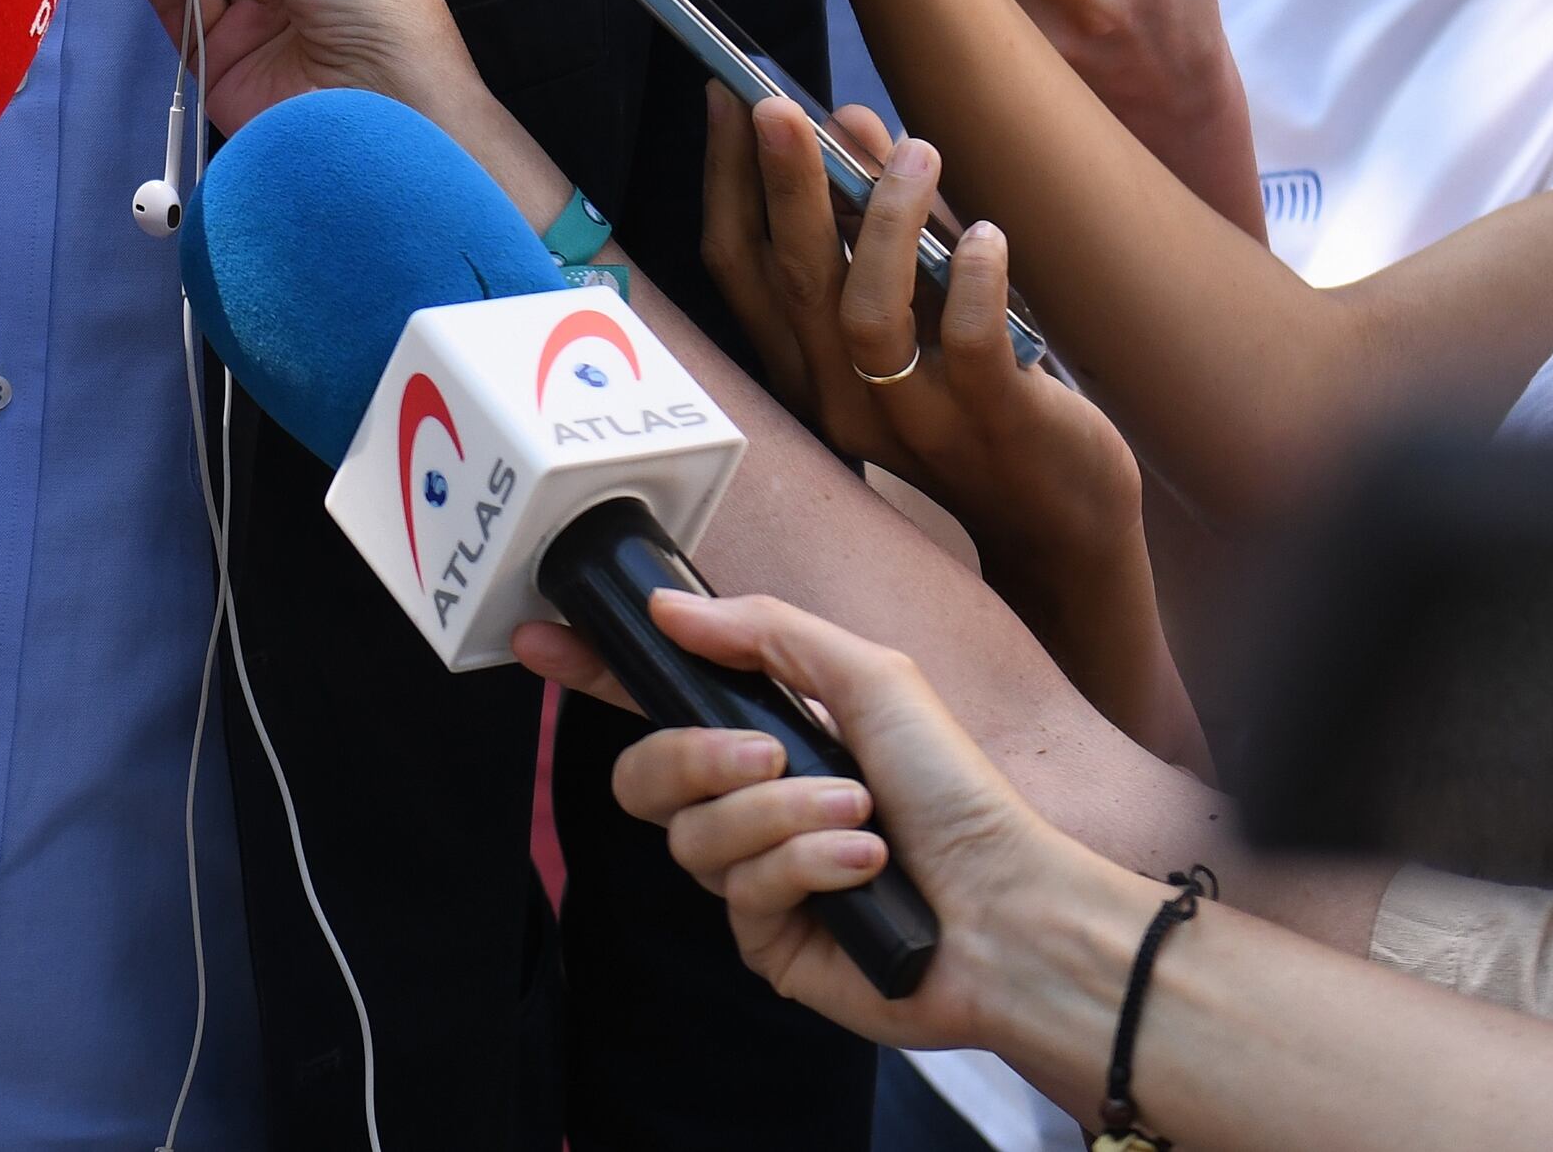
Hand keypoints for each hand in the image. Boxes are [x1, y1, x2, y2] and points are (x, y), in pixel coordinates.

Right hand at [556, 587, 1148, 1054]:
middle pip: (641, 777)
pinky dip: (807, 865)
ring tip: (858, 815)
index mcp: (767, 736)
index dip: (593, 672)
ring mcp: (754, 880)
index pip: (656, 701)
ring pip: (692, 838)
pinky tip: (864, 864)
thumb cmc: (957, 792)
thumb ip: (766, 635)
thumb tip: (669, 607)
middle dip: (694, 756)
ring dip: (780, 815)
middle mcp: (748, 807)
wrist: (1012, 907)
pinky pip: (742, 894)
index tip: (540, 638)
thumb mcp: (871, 677)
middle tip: (771, 751)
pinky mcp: (769, 945)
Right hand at [704, 101, 1200, 764]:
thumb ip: (884, 226)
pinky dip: (978, 281)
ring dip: (885, 224)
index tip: (724, 99)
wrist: (1058, 520)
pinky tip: (990, 236)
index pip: (742, 271)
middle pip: (793, 282)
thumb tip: (850, 125)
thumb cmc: (980, 397)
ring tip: (914, 152)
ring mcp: (914, 418)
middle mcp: (840, 399)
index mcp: (808, 368)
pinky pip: (971, 345)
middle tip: (779, 105)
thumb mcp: (919, 309)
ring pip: (868, 315)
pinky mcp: (992, 423)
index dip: (725, 183)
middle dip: (781, 185)